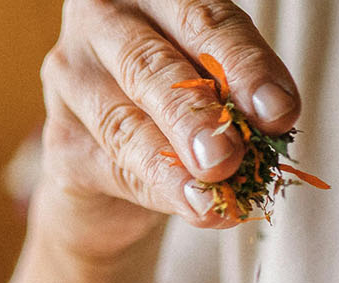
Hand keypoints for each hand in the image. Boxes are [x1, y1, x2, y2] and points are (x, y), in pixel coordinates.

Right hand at [37, 0, 301, 258]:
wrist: (116, 172)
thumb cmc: (179, 107)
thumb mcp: (217, 86)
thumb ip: (237, 94)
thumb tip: (270, 120)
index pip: (202, 20)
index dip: (242, 66)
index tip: (279, 111)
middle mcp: (102, 21)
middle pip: (150, 66)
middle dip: (196, 115)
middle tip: (228, 156)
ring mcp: (71, 79)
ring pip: (124, 123)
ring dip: (171, 164)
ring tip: (211, 196)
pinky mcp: (60, 140)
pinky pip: (112, 168)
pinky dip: (158, 191)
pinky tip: (192, 207)